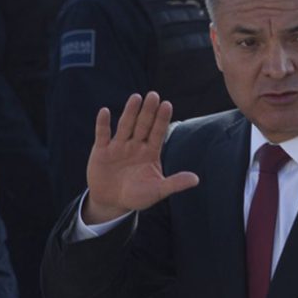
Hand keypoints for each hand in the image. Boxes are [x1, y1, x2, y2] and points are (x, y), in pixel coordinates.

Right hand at [84, 92, 198, 223]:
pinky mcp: (101, 151)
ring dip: (130, 112)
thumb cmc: (137, 196)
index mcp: (150, 152)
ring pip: (125, 126)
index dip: (162, 119)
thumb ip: (174, 183)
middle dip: (148, 111)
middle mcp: (135, 145)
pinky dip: (103, 124)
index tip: (167, 104)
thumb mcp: (157, 191)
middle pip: (143, 125)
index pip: (158, 132)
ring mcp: (118, 146)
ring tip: (136, 97)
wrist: (111, 202)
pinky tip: (104, 111)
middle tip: (153, 95)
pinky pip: (102, 135)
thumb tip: (196, 179)